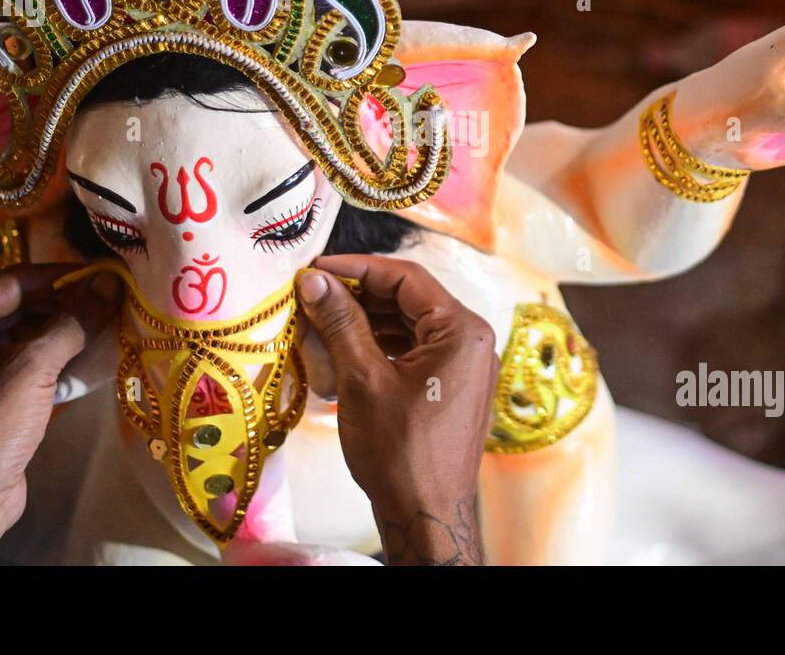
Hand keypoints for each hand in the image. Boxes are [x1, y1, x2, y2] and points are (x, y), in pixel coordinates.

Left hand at [0, 264, 119, 564]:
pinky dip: (60, 360)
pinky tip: (94, 359)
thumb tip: (111, 283)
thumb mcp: (32, 368)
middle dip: (68, 305)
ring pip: (30, 336)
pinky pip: (31, 364)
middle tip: (114, 300)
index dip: (62, 277)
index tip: (106, 276)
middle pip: (22, 306)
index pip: (15, 280)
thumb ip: (73, 321)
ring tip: (112, 324)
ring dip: (68, 332)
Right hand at [295, 254, 497, 564]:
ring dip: (366, 321)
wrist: (425, 516)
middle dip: (359, 295)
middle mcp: (472, 341)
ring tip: (321, 322)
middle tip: (312, 295)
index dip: (357, 268)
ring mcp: (465, 366)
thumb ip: (341, 322)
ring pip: (410, 325)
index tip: (316, 269)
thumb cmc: (399, 452)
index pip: (406, 277)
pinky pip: (415, 350)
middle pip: (409, 299)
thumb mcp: (362, 379)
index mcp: (462, 330)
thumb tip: (314, 280)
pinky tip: (345, 351)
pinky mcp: (452, 388)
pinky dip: (380, 345)